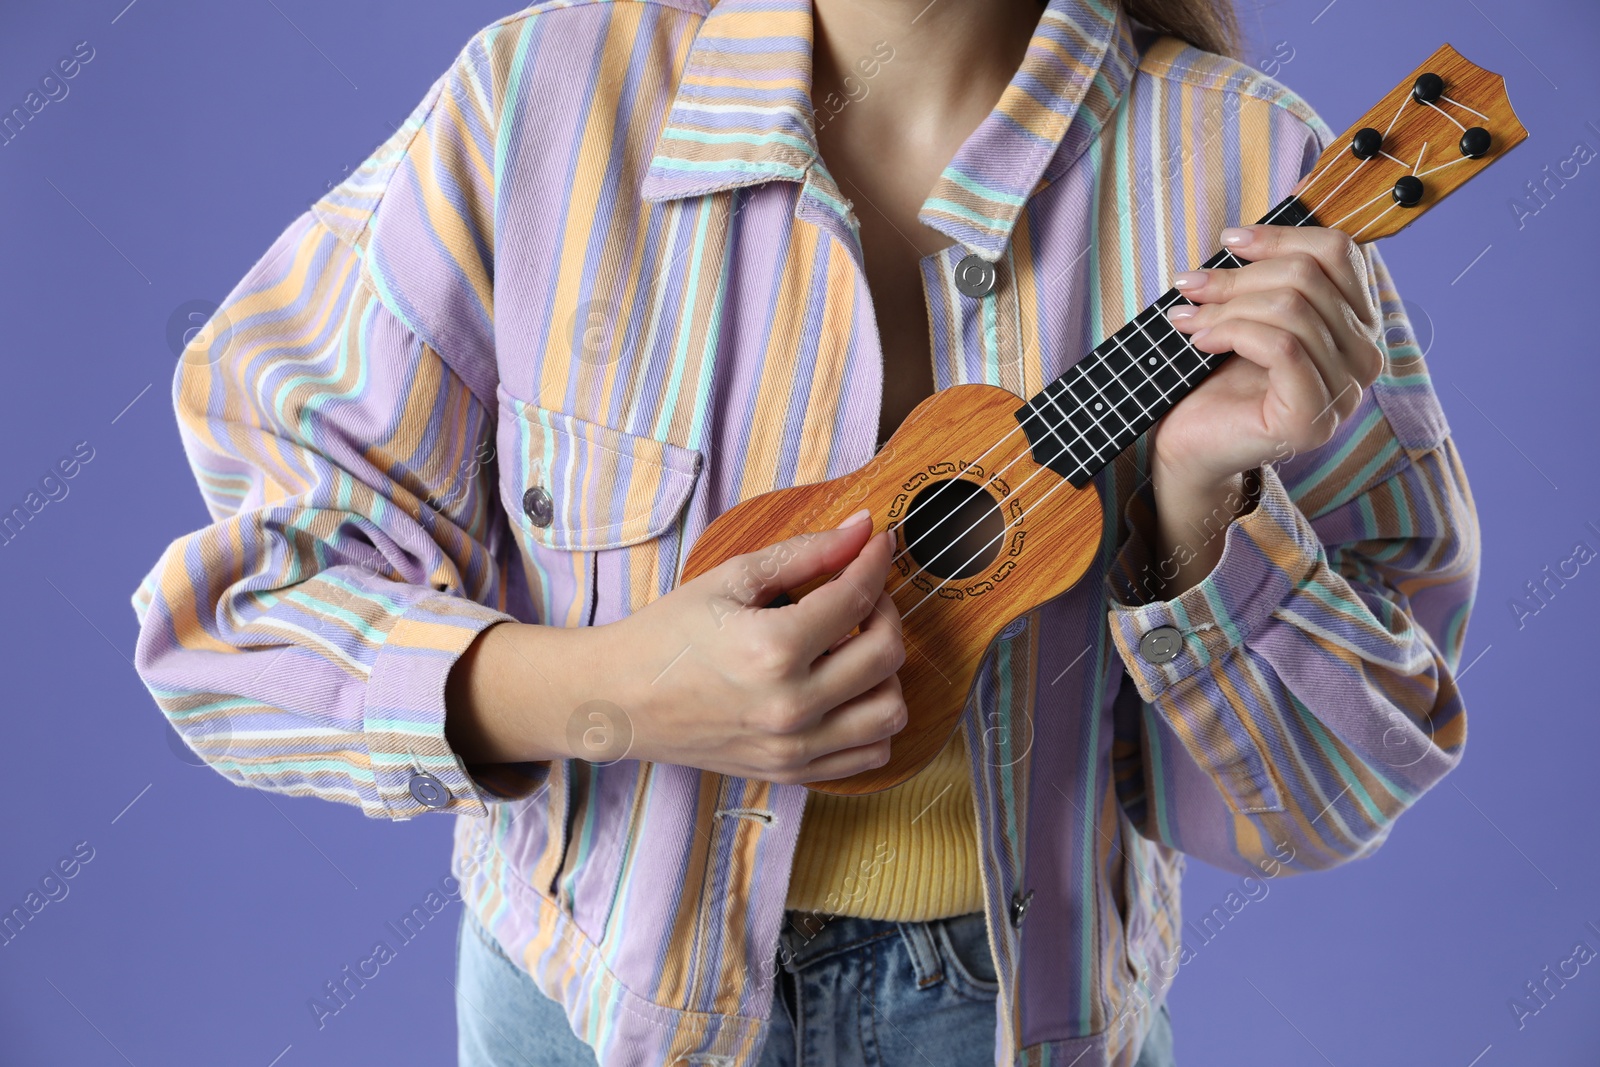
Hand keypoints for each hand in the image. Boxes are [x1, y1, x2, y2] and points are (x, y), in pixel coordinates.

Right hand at [444, 510, 907, 784]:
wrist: (619, 700)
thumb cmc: (668, 633)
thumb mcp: (731, 579)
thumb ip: (804, 553)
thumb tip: (862, 528)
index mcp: (773, 649)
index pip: (858, 598)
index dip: (875, 562)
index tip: (878, 544)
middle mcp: (791, 705)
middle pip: (887, 655)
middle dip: (885, 612)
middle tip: (861, 596)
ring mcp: (793, 747)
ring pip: (891, 712)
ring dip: (887, 672)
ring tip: (855, 647)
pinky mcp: (791, 771)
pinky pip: (869, 755)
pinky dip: (874, 720)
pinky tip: (848, 691)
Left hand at [1155, 224, 1385, 489]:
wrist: (1190, 442)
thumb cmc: (1217, 376)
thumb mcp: (1249, 313)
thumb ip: (1266, 278)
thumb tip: (1243, 236)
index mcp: (1357, 323)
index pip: (1338, 253)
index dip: (1281, 237)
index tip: (1229, 241)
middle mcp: (1365, 356)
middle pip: (1309, 277)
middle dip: (1239, 276)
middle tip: (1190, 285)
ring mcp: (1345, 392)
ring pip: (1293, 309)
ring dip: (1227, 306)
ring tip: (1188, 317)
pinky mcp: (1313, 417)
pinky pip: (1282, 347)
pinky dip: (1233, 334)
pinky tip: (1201, 341)